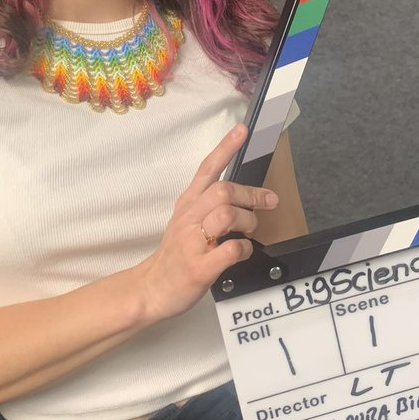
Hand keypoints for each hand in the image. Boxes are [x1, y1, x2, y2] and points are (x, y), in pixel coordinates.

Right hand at [135, 124, 277, 324]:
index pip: (206, 169)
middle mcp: (188, 218)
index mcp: (187, 204)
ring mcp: (192, 243)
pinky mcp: (199, 267)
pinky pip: (231, 249)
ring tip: (249, 230)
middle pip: (223, 190)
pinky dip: (244, 248)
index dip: (225, 148)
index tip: (242, 130)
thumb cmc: (176, 256)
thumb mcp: (186, 222)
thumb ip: (209, 206)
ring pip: (227, 215)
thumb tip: (245, 197)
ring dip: (248, 221)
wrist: (151, 289)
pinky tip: (242, 252)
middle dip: (250, 195)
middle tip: (267, 203)